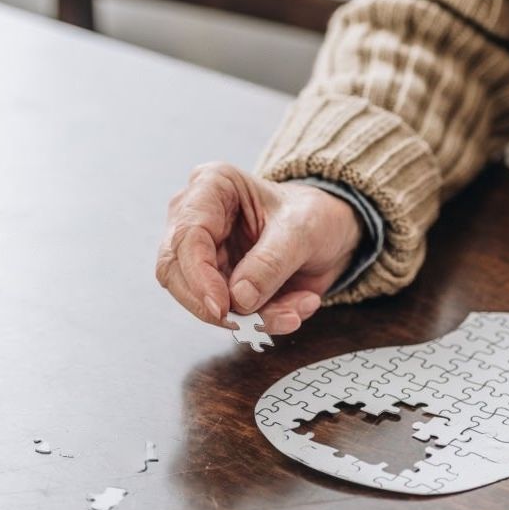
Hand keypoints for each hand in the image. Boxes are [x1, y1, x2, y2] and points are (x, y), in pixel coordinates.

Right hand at [156, 162, 363, 333]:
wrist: (332, 232)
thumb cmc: (314, 214)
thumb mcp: (302, 230)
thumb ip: (271, 262)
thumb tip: (239, 298)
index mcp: (211, 186)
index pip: (186, 236)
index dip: (198, 277)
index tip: (223, 307)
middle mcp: (198, 218)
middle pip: (176, 273)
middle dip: (215, 305)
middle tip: (252, 323)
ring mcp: (205, 254)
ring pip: (202, 300)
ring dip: (250, 317)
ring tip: (293, 313)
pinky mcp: (219, 283)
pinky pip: (229, 314)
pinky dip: (262, 320)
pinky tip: (295, 309)